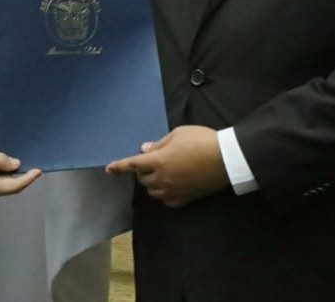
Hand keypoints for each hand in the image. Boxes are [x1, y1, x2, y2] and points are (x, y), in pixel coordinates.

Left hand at [105, 126, 228, 207]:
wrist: (226, 158)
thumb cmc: (201, 141)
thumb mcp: (178, 134)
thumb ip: (160, 143)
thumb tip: (146, 150)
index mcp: (158, 161)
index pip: (132, 165)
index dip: (119, 167)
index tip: (108, 169)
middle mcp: (162, 179)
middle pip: (143, 179)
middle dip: (144, 170)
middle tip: (155, 160)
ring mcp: (173, 191)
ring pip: (153, 192)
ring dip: (153, 183)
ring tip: (164, 172)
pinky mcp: (185, 199)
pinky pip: (167, 201)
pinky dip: (165, 193)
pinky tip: (172, 185)